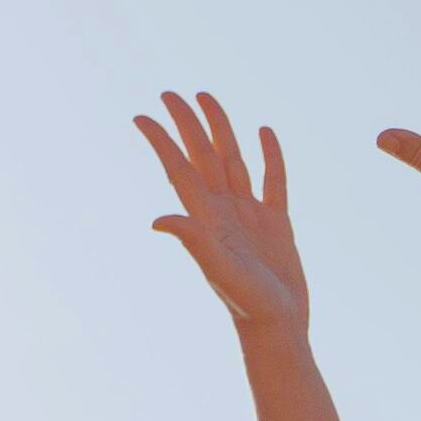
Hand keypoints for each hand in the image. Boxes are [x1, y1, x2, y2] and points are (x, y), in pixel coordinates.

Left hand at [134, 90, 308, 337]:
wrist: (278, 326)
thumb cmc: (247, 303)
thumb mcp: (219, 270)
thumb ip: (194, 241)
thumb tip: (159, 220)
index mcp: (206, 218)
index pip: (179, 170)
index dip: (161, 142)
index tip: (142, 116)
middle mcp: (224, 211)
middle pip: (202, 157)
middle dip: (188, 125)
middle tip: (170, 94)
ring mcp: (249, 215)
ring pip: (233, 161)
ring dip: (220, 130)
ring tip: (208, 99)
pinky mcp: (277, 223)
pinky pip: (273, 181)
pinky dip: (270, 156)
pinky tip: (263, 133)